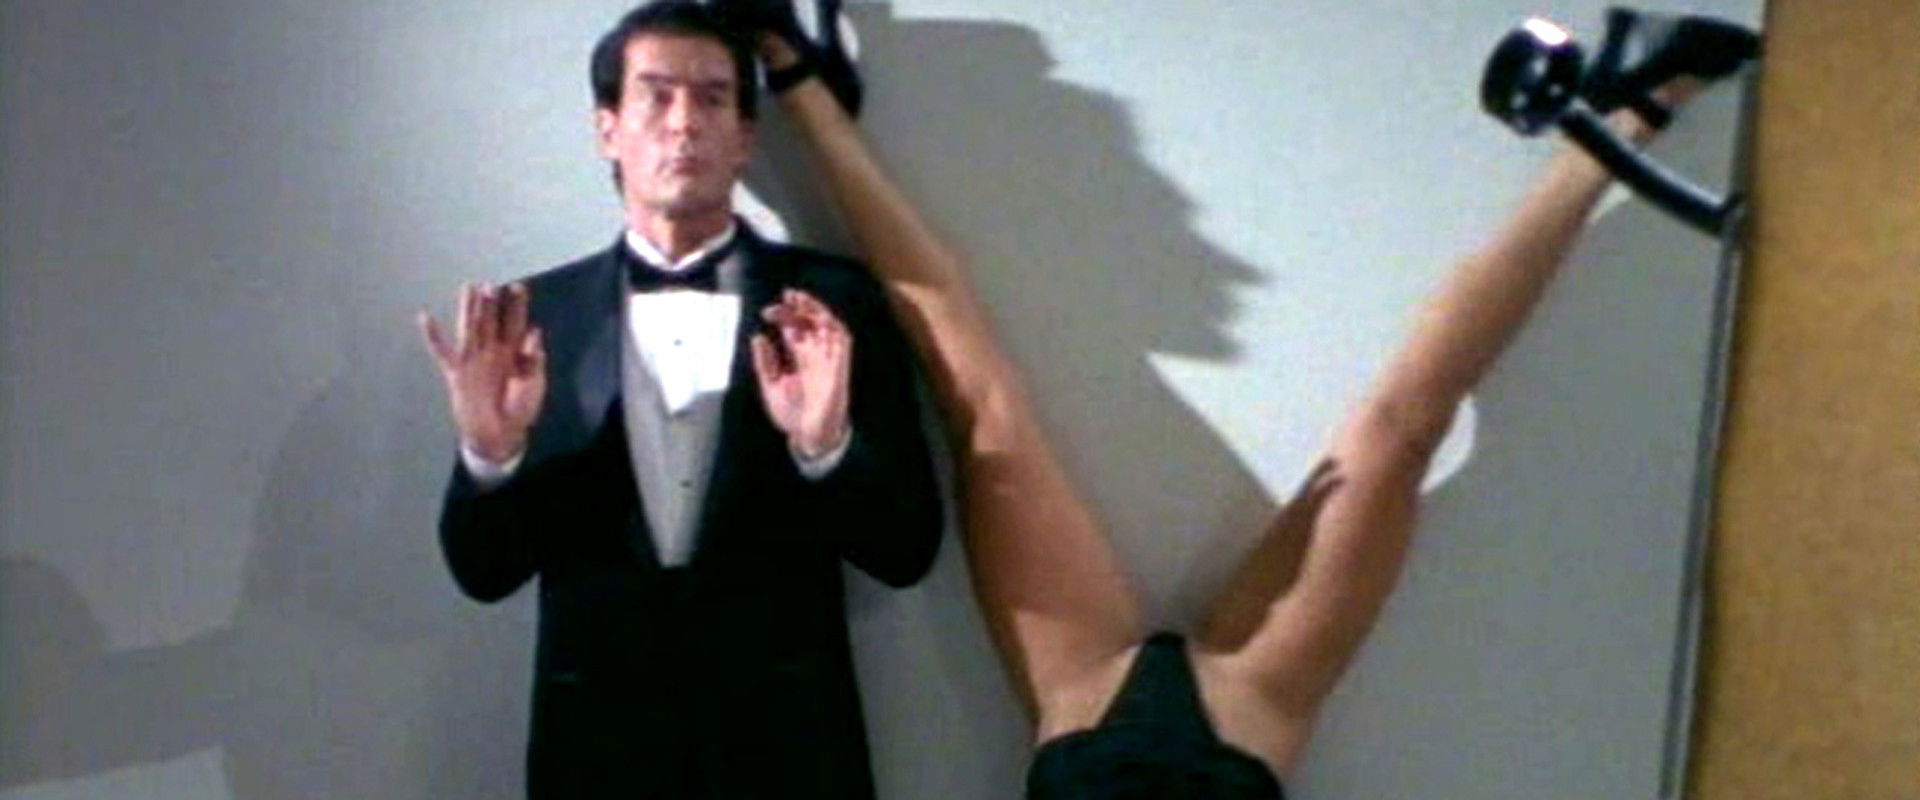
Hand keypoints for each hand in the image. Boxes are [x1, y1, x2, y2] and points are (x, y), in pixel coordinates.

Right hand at [418, 282, 546, 462]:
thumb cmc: (521, 410)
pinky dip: (433, 336)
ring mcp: (474, 360)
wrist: (500, 435)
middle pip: (491, 321)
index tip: (518, 287)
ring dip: (468, 310)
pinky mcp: (456, 373)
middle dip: (491, 303)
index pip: (516, 323)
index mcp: (515, 353)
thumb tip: (535, 331)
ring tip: (467, 288)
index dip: (517, 306)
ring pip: (469, 329)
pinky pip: (442, 352)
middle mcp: (493, 351)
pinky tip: (424, 317)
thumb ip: (534, 360)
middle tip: (491, 284)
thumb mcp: (535, 385)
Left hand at [751, 289, 851, 457]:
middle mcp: (814, 355)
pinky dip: (833, 326)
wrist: (809, 437)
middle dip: (798, 308)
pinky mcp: (840, 366)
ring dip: (816, 310)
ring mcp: (828, 359)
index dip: (784, 316)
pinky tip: (820, 317)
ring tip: (800, 299)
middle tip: (784, 298)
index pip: (793, 329)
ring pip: (827, 325)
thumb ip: (765, 362)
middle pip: (809, 323)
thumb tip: (758, 337)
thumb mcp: (770, 386)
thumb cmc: (792, 415)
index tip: (768, 312)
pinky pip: (842, 340)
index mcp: (799, 359)